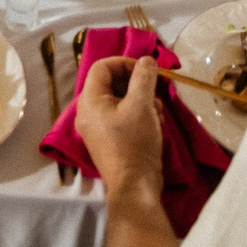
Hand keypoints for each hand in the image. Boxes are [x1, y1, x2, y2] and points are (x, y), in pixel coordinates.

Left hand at [75, 54, 165, 196]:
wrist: (135, 185)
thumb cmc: (135, 142)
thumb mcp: (142, 104)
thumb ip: (143, 77)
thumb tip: (146, 60)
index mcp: (89, 100)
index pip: (102, 66)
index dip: (125, 62)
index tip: (146, 70)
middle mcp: (88, 112)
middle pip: (111, 83)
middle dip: (137, 83)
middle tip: (156, 92)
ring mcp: (96, 128)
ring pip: (119, 100)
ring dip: (141, 100)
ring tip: (159, 111)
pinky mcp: (108, 140)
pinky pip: (121, 117)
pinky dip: (138, 114)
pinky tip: (156, 123)